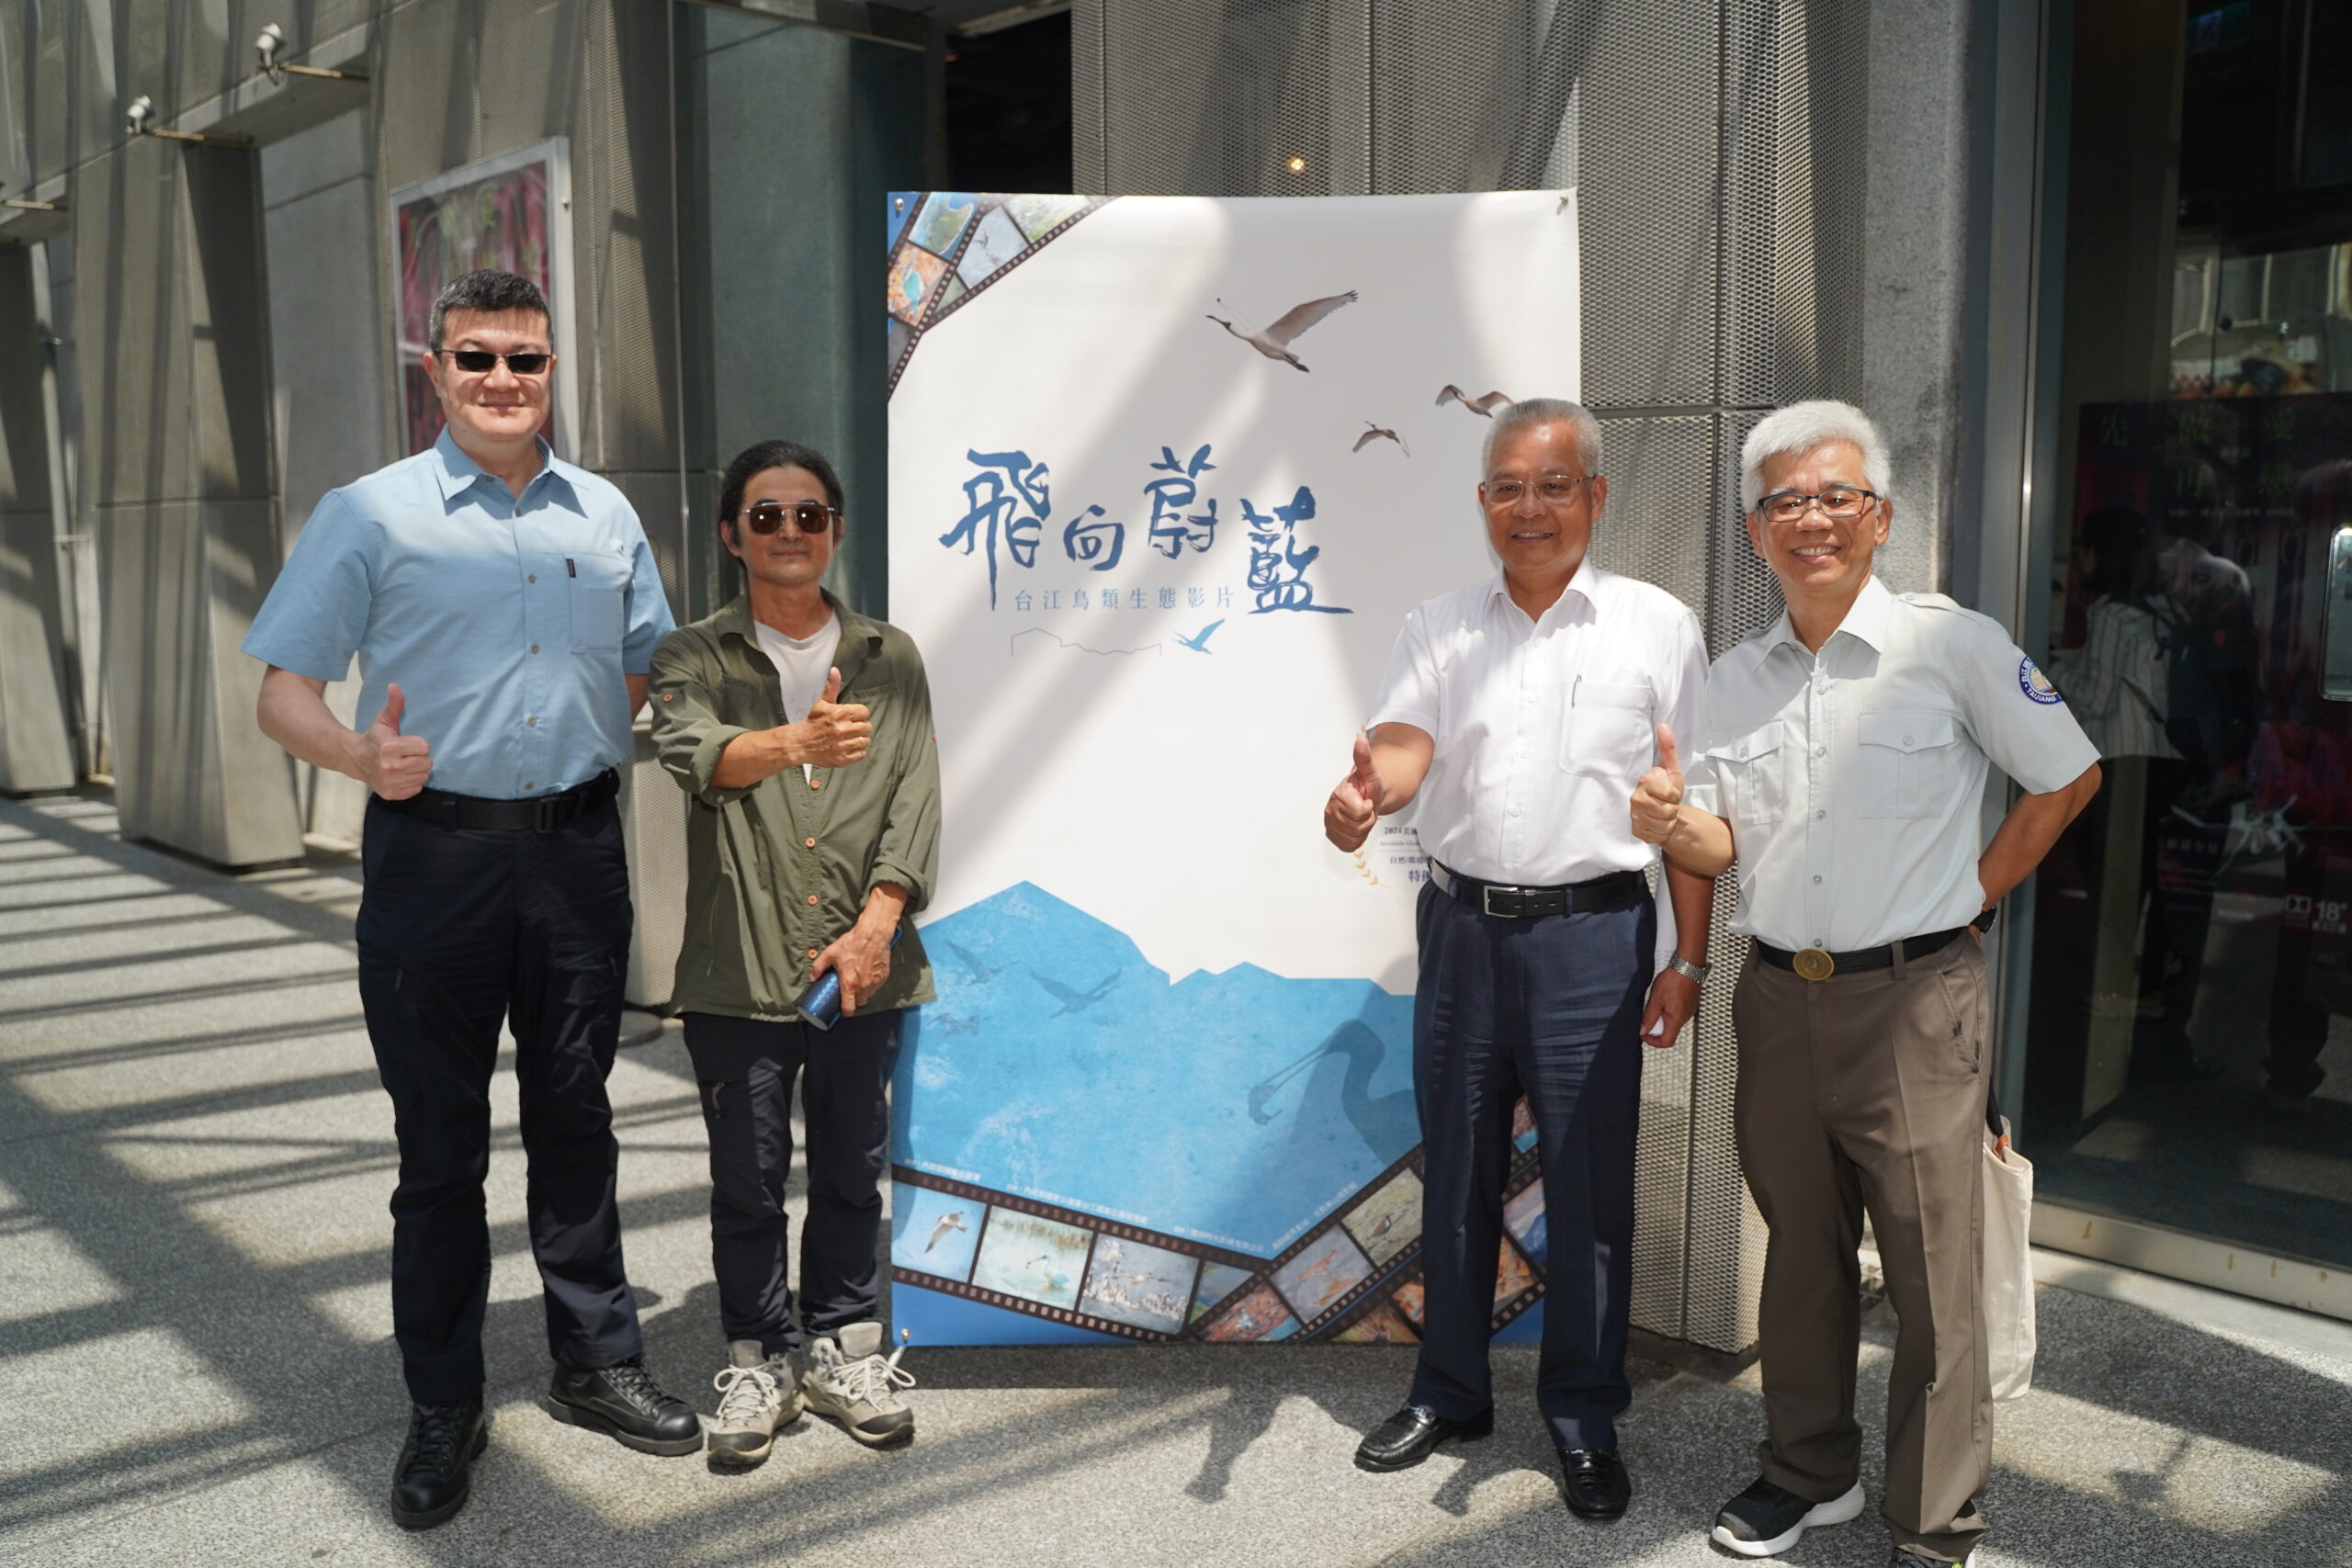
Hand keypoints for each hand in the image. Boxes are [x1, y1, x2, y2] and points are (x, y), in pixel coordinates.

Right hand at [354, 683, 432, 799]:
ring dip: (417, 770)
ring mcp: (390, 782)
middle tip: (407, 754)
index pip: (425, 747)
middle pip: (427, 763)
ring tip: (404, 764)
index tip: (408, 742)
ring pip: (423, 777)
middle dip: (420, 757)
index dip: (419, 744)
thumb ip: (394, 704)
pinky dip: (412, 782)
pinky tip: (401, 775)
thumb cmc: (375, 738)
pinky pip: (416, 789)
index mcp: (390, 747)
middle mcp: (389, 767)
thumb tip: (394, 686)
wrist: (354, 759)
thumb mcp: (383, 720)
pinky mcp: (390, 794)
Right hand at [790, 667, 871, 767]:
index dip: (860, 714)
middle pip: (867, 727)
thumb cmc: (812, 722)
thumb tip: (835, 671)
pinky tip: (847, 746)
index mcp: (839, 713)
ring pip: (865, 740)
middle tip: (851, 727)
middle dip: (860, 726)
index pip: (865, 712)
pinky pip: (861, 754)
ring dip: (859, 739)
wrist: (800, 743)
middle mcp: (842, 729)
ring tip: (849, 737)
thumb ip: (832, 686)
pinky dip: (857, 751)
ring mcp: (843, 745)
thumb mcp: (822, 702)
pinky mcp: (842, 758)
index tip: (853, 716)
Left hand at [813, 919, 892, 1014]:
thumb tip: (812, 978)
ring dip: (864, 992)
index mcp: (849, 983)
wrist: (873, 934)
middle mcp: (863, 986)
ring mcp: (875, 982)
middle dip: (855, 999)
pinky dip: (873, 984)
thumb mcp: (830, 953)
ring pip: (869, 995)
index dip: (845, 1011)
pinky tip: (868, 974)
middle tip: (851, 990)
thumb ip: (819, 967)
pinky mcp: (884, 976)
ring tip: (860, 980)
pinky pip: (877, 986)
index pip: (848, 1008)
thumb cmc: (852, 943)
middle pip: (860, 1003)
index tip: (844, 1009)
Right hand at [1323, 736, 1383, 852]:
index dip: (1369, 808)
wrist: (1366, 797)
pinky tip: (1356, 827)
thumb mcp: (1371, 771)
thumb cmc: (1368, 785)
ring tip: (1361, 817)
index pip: (1360, 812)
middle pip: (1358, 827)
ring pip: (1355, 838)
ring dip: (1363, 830)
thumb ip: (1364, 758)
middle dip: (1367, 820)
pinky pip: (1350, 846)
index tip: (1366, 800)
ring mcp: (1329, 824)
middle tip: (1365, 809)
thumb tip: (1361, 740)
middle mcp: (1329, 810)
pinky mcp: (1333, 837)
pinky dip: (1357, 840)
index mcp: (1338, 794)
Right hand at [1630, 722, 1683, 844]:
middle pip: (1668, 811)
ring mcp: (1634, 815)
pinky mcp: (1635, 830)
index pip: (1671, 795)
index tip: (1671, 793)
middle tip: (1667, 804)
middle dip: (1673, 810)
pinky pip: (1657, 836)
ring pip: (1663, 825)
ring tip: (1664, 814)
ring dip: (1668, 822)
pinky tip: (1658, 824)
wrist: (1662, 811)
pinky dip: (1662, 832)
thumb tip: (1664, 725)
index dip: (1676, 796)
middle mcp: (1635, 798)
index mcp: (1645, 781)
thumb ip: (1669, 748)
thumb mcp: (1673, 769)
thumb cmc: (1668, 789)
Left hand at [1638, 967, 1698, 1048]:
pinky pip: (1678, 1011)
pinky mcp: (1691, 1002)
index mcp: (1676, 1020)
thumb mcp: (1655, 1000)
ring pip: (1674, 1020)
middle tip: (1648, 1013)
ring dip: (1663, 1016)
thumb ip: (1649, 1017)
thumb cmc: (1674, 980)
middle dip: (1656, 1026)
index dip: (1654, 1042)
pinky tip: (1665, 996)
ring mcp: (1690, 1009)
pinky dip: (1669, 1009)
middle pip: (1670, 1031)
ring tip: (1657, 1001)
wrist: (1688, 965)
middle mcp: (1685, 1017)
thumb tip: (1643, 1031)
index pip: (1667, 1042)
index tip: (1644, 1034)